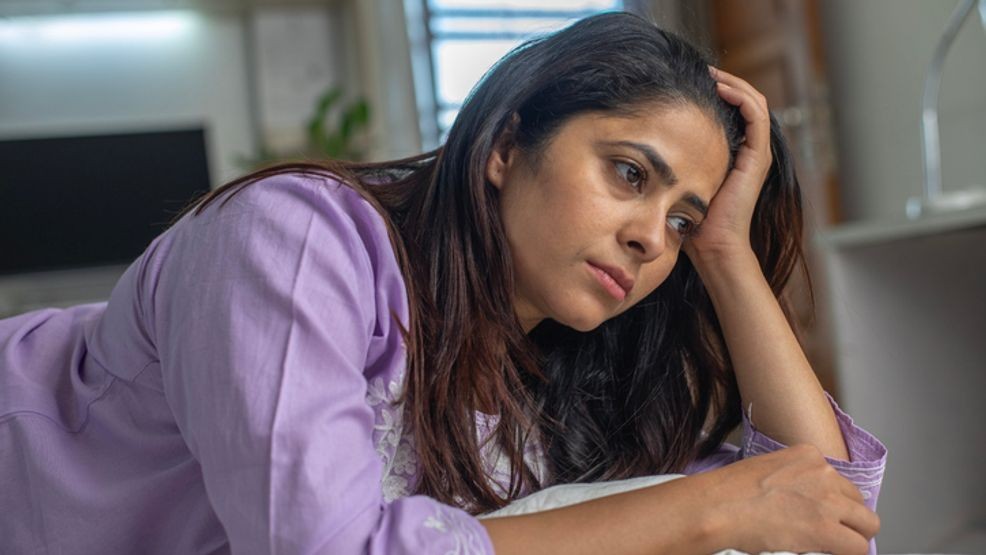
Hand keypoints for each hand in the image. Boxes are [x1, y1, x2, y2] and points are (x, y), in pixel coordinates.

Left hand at [684, 67, 772, 263]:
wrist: (712, 247)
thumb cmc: (691, 221)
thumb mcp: (679, 180)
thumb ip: (673, 161)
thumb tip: (645, 143)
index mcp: (733, 153)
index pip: (733, 110)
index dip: (716, 90)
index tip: (689, 81)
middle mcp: (749, 150)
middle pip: (745, 100)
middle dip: (724, 80)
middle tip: (700, 69)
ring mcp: (756, 154)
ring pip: (754, 102)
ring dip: (732, 83)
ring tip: (710, 73)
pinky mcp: (757, 158)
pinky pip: (756, 115)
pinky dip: (740, 97)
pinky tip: (719, 89)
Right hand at [700, 444, 879, 554]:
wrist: (718, 507)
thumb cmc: (728, 491)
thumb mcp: (766, 468)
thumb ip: (793, 478)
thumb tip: (803, 502)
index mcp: (808, 455)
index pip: (839, 481)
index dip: (834, 502)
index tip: (824, 514)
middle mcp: (823, 472)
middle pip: (858, 501)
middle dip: (848, 519)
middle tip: (833, 533)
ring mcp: (827, 500)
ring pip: (868, 523)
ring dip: (853, 536)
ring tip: (835, 546)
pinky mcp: (825, 528)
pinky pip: (858, 546)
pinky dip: (849, 553)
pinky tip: (831, 553)